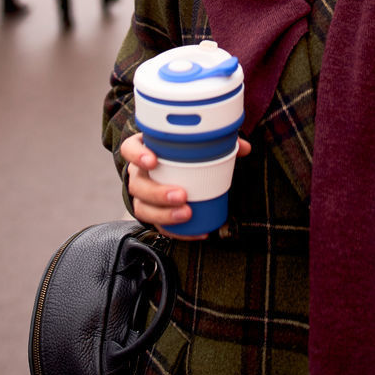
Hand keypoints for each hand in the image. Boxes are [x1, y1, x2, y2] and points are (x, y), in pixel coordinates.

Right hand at [120, 132, 250, 240]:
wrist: (169, 172)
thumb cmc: (181, 154)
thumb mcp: (194, 144)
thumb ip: (218, 142)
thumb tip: (244, 148)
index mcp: (143, 150)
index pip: (130, 149)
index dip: (137, 155)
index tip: (153, 160)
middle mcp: (138, 173)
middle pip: (137, 185)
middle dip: (158, 192)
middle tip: (181, 195)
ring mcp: (142, 195)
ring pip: (143, 208)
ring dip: (164, 214)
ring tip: (187, 213)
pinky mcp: (152, 214)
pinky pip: (158, 226)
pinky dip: (177, 231)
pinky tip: (197, 232)